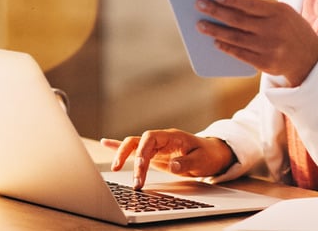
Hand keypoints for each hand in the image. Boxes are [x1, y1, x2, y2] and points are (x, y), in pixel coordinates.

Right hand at [101, 129, 234, 188]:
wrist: (212, 153)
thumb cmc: (207, 155)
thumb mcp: (201, 160)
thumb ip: (186, 162)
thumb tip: (171, 164)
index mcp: (171, 136)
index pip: (150, 138)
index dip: (142, 152)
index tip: (140, 169)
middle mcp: (160, 139)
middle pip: (137, 141)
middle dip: (129, 157)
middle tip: (133, 180)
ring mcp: (156, 146)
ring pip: (133, 145)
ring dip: (123, 156)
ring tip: (114, 168)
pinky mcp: (153, 154)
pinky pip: (135, 149)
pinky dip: (120, 147)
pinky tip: (105, 143)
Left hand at [197, 0, 317, 86]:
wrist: (310, 57)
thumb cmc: (288, 27)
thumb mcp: (282, 12)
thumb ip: (259, 8)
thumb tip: (226, 5)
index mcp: (278, 12)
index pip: (250, 4)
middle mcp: (273, 30)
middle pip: (238, 20)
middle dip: (216, 12)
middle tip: (198, 5)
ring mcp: (269, 48)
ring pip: (236, 38)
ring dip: (215, 31)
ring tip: (200, 25)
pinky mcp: (265, 63)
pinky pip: (241, 54)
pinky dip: (226, 48)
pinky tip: (215, 42)